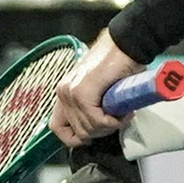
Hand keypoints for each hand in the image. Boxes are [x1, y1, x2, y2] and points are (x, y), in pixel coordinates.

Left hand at [50, 29, 141, 147]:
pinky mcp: (83, 92)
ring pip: (88, 129)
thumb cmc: (116, 62)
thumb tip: (94, 129)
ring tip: (121, 113)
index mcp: (65, 91)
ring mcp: (71, 91)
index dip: (77, 138)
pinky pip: (97, 121)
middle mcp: (64, 91)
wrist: (125, 44)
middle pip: (77, 133)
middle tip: (115, 120)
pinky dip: (113, 121)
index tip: (94, 135)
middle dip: (100, 132)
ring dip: (109, 126)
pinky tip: (123, 111)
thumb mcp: (98, 88)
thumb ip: (91, 106)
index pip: (58, 127)